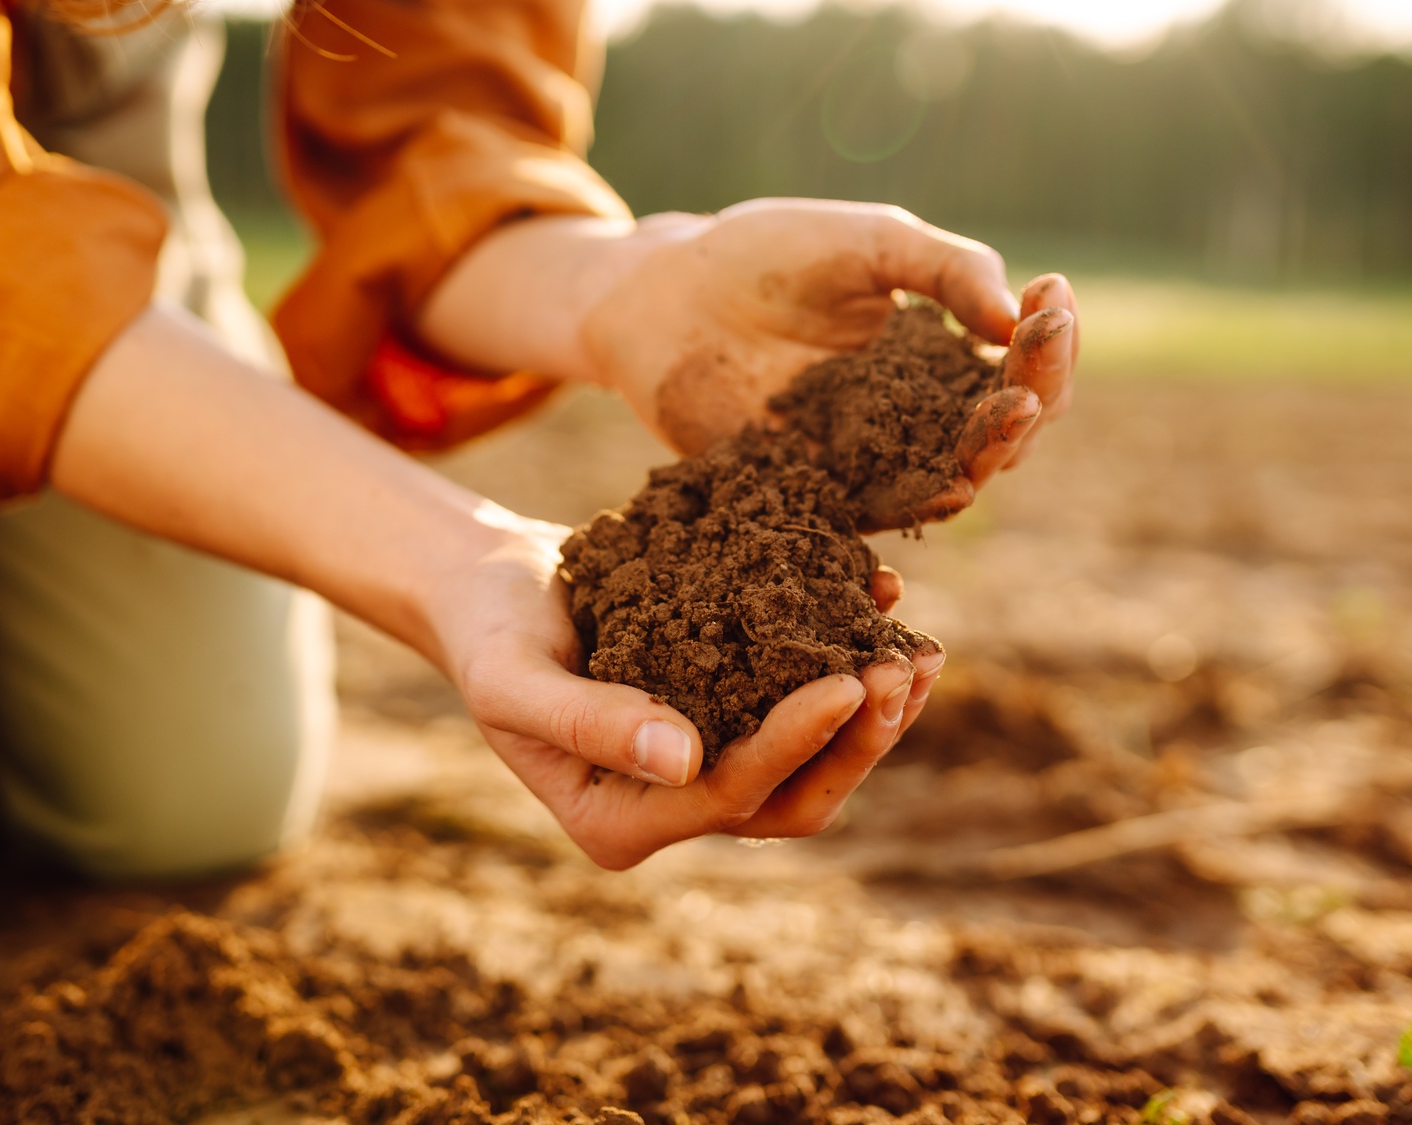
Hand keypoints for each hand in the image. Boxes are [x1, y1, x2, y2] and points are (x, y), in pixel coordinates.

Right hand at [428, 511, 943, 867]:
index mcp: (619, 822)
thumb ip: (588, 721)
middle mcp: (672, 809)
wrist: (491, 589)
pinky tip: (885, 610)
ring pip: (814, 769)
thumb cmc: (488, 633)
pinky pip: (803, 711)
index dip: (794, 742)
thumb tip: (685, 761)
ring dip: (874, 716)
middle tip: (907, 668)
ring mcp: (705, 769)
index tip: (849, 678)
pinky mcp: (729, 719)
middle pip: (792, 802)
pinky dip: (851, 668)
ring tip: (923, 651)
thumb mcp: (513, 677)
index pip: (729, 795)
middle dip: (858, 742)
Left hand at [582, 200, 1078, 525]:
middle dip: (1037, 391)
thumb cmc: (769, 255)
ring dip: (995, 448)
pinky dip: (925, 503)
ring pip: (958, 477)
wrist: (667, 292)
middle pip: (1007, 430)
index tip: (1052, 293)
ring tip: (1013, 410)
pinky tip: (955, 481)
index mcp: (942, 361)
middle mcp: (918, 422)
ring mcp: (870, 463)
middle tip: (1040, 353)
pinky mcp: (819, 497)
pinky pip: (882, 516)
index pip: (1023, 368)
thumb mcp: (873, 243)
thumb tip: (1020, 320)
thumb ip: (948, 271)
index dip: (1050, 337)